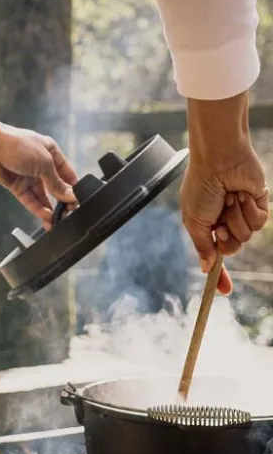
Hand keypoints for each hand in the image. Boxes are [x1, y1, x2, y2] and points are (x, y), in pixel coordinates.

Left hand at [0, 102, 76, 224]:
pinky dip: (37, 208)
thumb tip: (70, 196)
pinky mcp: (15, 185)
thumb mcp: (43, 163)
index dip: (72, 188)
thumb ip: (56, 183)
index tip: (78, 201)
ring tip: (57, 222)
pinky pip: (29, 199)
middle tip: (68, 215)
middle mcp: (40, 164)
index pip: (66, 173)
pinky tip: (46, 216)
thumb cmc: (17, 145)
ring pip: (41, 196)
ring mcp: (27, 175)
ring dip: (49, 209)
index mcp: (51, 152)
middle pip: (54, 187)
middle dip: (62, 201)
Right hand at [183, 94, 269, 295]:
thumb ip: (202, 246)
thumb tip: (206, 268)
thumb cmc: (201, 187)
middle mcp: (227, 222)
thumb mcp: (193, 222)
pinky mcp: (259, 205)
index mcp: (209, 226)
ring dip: (236, 219)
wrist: (218, 162)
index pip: (216, 255)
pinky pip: (259, 223)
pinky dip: (249, 211)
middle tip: (220, 222)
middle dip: (226, 238)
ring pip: (246, 237)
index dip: (220, 274)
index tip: (225, 291)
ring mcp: (244, 214)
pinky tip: (243, 196)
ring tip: (230, 201)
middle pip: (232, 249)